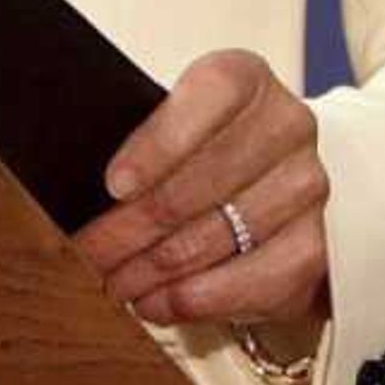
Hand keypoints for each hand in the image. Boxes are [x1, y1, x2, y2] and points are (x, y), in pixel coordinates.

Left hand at [73, 49, 330, 327]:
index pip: (209, 97)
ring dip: (154, 269)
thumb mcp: (172, 125)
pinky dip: (195, 299)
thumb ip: (136, 139)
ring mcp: (309, 187)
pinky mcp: (317, 246)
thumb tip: (67, 179)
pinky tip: (155, 305)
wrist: (278, 178)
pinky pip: (251, 282)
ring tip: (113, 284)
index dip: (159, 143)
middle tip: (87, 255)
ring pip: (218, 237)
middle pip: (202, 182)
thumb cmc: (203, 148)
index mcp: (246, 80)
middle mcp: (288, 126)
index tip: (113, 186)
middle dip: (132, 227)